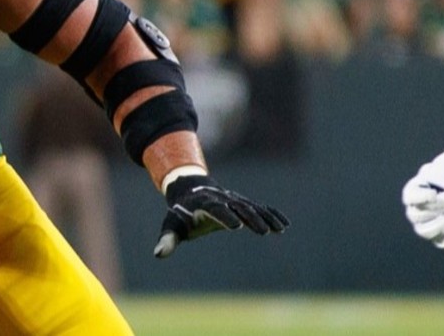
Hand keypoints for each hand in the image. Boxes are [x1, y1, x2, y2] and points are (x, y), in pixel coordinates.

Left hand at [153, 174, 289, 257]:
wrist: (189, 188)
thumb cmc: (180, 212)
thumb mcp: (172, 225)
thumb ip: (167, 239)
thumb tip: (158, 254)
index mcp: (203, 203)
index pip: (215, 209)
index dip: (225, 216)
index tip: (236, 226)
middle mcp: (221, 199)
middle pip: (238, 207)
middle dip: (251, 218)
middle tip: (264, 231)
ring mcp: (234, 199)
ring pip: (252, 206)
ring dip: (266, 217)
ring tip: (280, 230)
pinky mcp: (242, 203)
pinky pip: (260, 207)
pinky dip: (272, 213)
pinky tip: (284, 224)